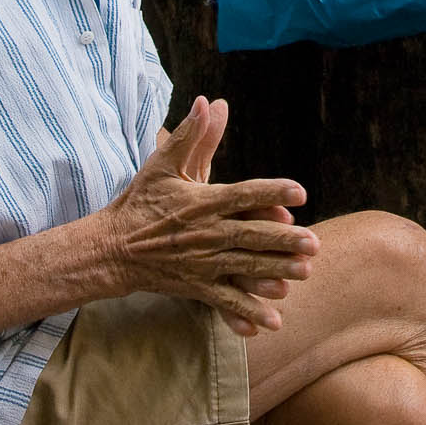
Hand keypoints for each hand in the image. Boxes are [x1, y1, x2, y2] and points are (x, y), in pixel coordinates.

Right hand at [154, 120, 300, 328]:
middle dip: (283, 241)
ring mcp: (201, 263)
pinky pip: (225, 302)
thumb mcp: (163, 164)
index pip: (244, 194)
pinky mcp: (196, 286)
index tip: (300, 192)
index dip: (272, 193)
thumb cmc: (141, 201)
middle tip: (314, 243)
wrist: (111, 248)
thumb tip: (208, 101)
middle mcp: (205, 233)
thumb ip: (191, 135)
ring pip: (244, 268)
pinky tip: (273, 322)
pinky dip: (248, 313)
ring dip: (274, 273)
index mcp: (202, 202)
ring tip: (303, 274)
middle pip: (250, 236)